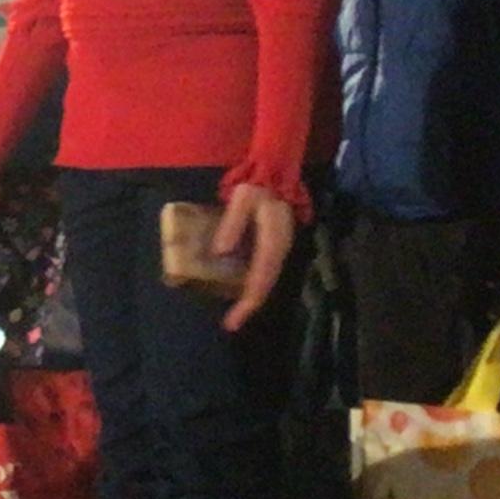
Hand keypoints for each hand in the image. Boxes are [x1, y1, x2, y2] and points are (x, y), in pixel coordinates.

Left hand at [210, 184, 294, 333]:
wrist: (277, 175)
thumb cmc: (257, 187)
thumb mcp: (242, 199)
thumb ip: (232, 223)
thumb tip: (219, 253)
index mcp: (273, 243)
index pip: (261, 280)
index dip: (247, 303)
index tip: (233, 320)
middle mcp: (280, 251)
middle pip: (265, 286)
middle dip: (248, 306)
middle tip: (231, 323)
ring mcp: (279, 250)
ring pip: (266, 281)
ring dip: (250, 297)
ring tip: (234, 313)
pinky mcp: (274, 248)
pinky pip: (263, 272)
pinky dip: (252, 284)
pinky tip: (239, 290)